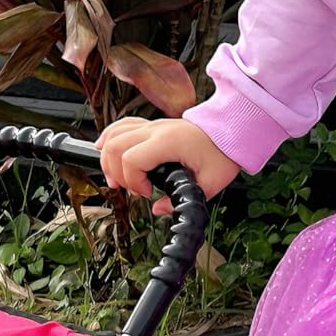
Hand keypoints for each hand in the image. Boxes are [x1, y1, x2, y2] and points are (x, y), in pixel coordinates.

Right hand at [96, 114, 240, 210]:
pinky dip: (109, 137)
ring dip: (107, 157)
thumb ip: (183, 199)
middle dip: (115, 173)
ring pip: (114, 135)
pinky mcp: (152, 126)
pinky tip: (103, 149)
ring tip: (116, 178)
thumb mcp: (210, 183)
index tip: (147, 193)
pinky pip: (122, 126)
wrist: (232, 131)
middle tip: (130, 190)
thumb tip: (159, 209)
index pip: (132, 159)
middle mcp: (156, 130)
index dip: (133, 181)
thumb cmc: (223, 153)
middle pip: (115, 146)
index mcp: (169, 142)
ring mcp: (152, 126)